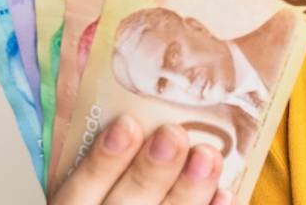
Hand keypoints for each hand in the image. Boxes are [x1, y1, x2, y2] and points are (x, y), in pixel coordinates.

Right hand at [49, 114, 230, 204]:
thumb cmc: (110, 192)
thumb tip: (131, 111)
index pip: (80, 191)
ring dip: (188, 189)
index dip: (102, 160)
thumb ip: (102, 154)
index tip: (126, 124)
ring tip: (207, 155)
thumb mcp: (91, 182)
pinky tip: (225, 193)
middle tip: (172, 135)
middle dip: (151, 170)